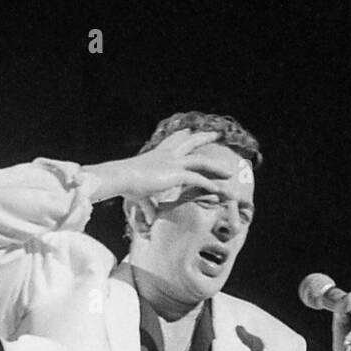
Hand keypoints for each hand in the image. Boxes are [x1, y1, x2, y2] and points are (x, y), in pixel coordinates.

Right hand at [88, 129, 226, 202]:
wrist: (121, 177)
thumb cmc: (126, 184)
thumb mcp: (139, 194)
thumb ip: (148, 206)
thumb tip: (150, 220)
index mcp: (158, 155)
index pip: (172, 141)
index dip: (181, 135)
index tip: (189, 130)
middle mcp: (167, 155)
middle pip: (190, 142)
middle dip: (204, 138)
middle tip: (216, 134)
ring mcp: (173, 162)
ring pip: (201, 161)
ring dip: (216, 167)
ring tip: (229, 173)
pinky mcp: (176, 173)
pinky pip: (198, 179)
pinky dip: (209, 185)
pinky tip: (218, 190)